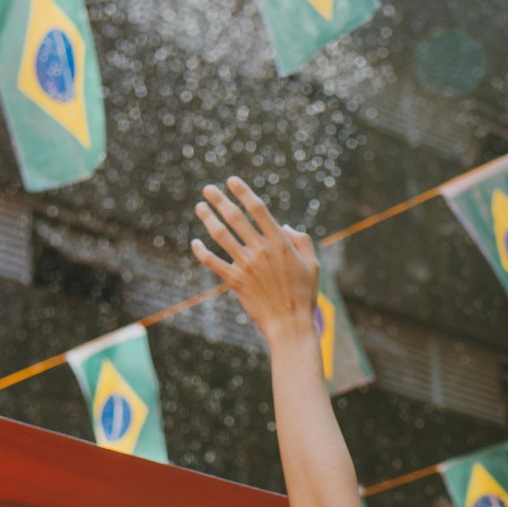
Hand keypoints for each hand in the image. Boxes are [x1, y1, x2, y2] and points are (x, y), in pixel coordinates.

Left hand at [192, 177, 319, 347]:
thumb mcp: (312, 265)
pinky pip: (212, 262)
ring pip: (221, 236)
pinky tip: (195, 242)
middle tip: (208, 189)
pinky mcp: (235, 281)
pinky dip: (201, 251)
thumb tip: (284, 226)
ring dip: (208, 219)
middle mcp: (261, 250)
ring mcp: (246, 265)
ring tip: (200, 207)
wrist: (290, 325)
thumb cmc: (304, 296)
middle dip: (220, 200)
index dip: (244, 192)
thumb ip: (301, 240)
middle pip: (235, 217)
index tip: (232, 181)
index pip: (258, 210)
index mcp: (280, 243)